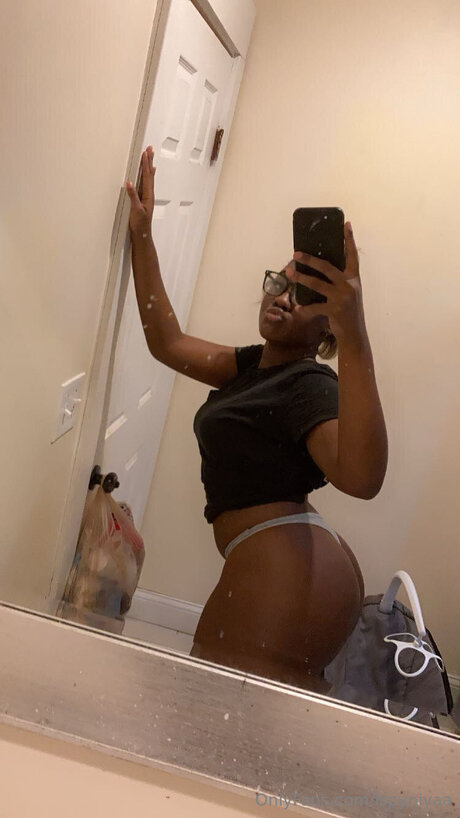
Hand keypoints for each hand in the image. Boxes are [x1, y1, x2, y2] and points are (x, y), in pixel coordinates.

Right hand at [125, 146, 155, 235]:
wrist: (142, 235)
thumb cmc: (140, 225)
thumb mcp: (135, 210)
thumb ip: (133, 196)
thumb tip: (129, 182)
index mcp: (148, 195)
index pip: (147, 176)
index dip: (146, 164)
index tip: (145, 153)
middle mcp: (149, 194)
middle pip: (149, 174)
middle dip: (149, 161)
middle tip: (150, 149)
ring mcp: (146, 197)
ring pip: (148, 178)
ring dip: (148, 167)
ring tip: (149, 157)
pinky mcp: (142, 200)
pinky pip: (145, 184)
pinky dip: (147, 176)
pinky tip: (147, 175)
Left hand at [286, 221, 365, 342]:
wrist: (355, 335)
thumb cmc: (348, 313)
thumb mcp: (348, 294)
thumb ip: (339, 281)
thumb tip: (318, 268)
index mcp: (354, 279)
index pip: (352, 255)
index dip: (349, 240)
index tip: (346, 224)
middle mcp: (350, 285)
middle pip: (327, 267)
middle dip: (310, 259)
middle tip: (296, 253)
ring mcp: (342, 297)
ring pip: (317, 284)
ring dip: (301, 278)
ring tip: (289, 273)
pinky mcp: (334, 310)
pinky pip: (314, 306)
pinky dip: (304, 308)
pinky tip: (297, 308)